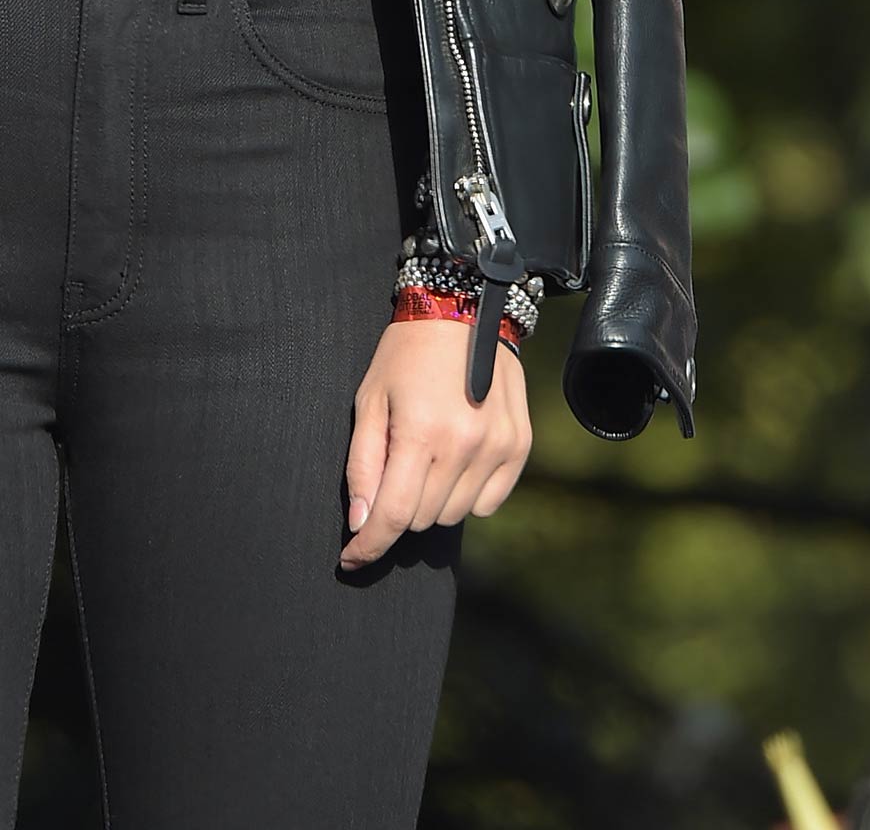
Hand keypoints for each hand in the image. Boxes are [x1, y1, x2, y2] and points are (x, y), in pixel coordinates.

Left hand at [340, 318, 531, 566]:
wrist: (463, 310)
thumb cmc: (405, 354)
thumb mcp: (369, 400)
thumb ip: (363, 465)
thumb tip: (361, 523)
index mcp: (420, 433)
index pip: (394, 516)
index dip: (369, 546)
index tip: (350, 559)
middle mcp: (465, 445)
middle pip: (422, 519)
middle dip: (398, 508)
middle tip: (393, 469)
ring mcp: (497, 447)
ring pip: (454, 515)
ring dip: (432, 501)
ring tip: (425, 455)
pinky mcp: (519, 447)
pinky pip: (488, 504)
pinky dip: (466, 494)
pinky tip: (455, 459)